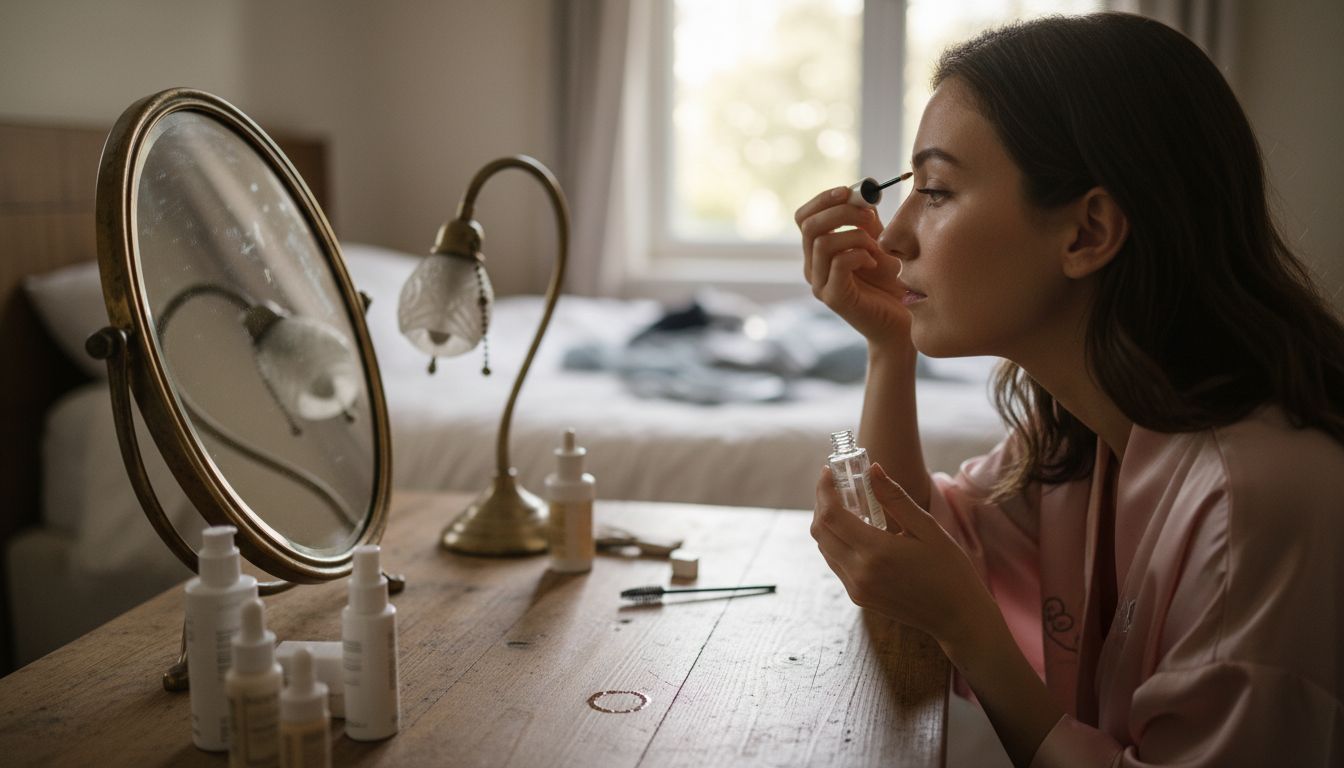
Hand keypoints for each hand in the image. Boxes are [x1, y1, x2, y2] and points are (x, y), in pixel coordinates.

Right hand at [794, 187, 910, 344]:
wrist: (902, 320)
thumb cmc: (891, 282)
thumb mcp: (878, 242)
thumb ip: (865, 220)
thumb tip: (862, 192)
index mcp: (817, 251)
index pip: (804, 217)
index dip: (823, 200)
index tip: (848, 191)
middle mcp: (812, 267)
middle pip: (809, 225)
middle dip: (842, 212)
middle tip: (869, 216)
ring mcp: (820, 284)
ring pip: (823, 243)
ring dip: (856, 237)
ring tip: (876, 248)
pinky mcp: (834, 298)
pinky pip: (839, 263)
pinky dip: (860, 255)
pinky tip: (876, 263)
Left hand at [811, 462, 994, 650]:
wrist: (958, 617)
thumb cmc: (949, 570)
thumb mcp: (926, 528)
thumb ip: (895, 498)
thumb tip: (872, 468)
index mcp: (876, 552)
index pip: (831, 515)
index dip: (824, 490)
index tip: (828, 471)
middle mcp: (859, 572)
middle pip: (820, 530)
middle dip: (822, 503)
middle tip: (836, 485)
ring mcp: (856, 587)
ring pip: (824, 547)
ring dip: (827, 523)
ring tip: (845, 504)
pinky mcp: (858, 597)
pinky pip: (835, 563)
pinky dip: (836, 542)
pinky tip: (854, 530)